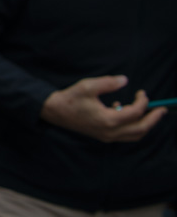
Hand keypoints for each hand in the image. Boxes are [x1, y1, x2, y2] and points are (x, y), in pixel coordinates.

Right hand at [40, 75, 166, 142]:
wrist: (55, 111)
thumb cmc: (71, 98)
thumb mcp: (88, 86)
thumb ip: (108, 82)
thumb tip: (125, 80)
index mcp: (108, 120)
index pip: (135, 113)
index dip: (143, 102)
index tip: (142, 92)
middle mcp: (110, 132)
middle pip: (140, 130)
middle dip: (154, 119)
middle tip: (162, 109)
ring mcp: (107, 136)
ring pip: (134, 135)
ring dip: (145, 125)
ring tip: (150, 113)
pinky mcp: (103, 136)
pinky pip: (125, 136)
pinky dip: (133, 127)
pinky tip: (125, 111)